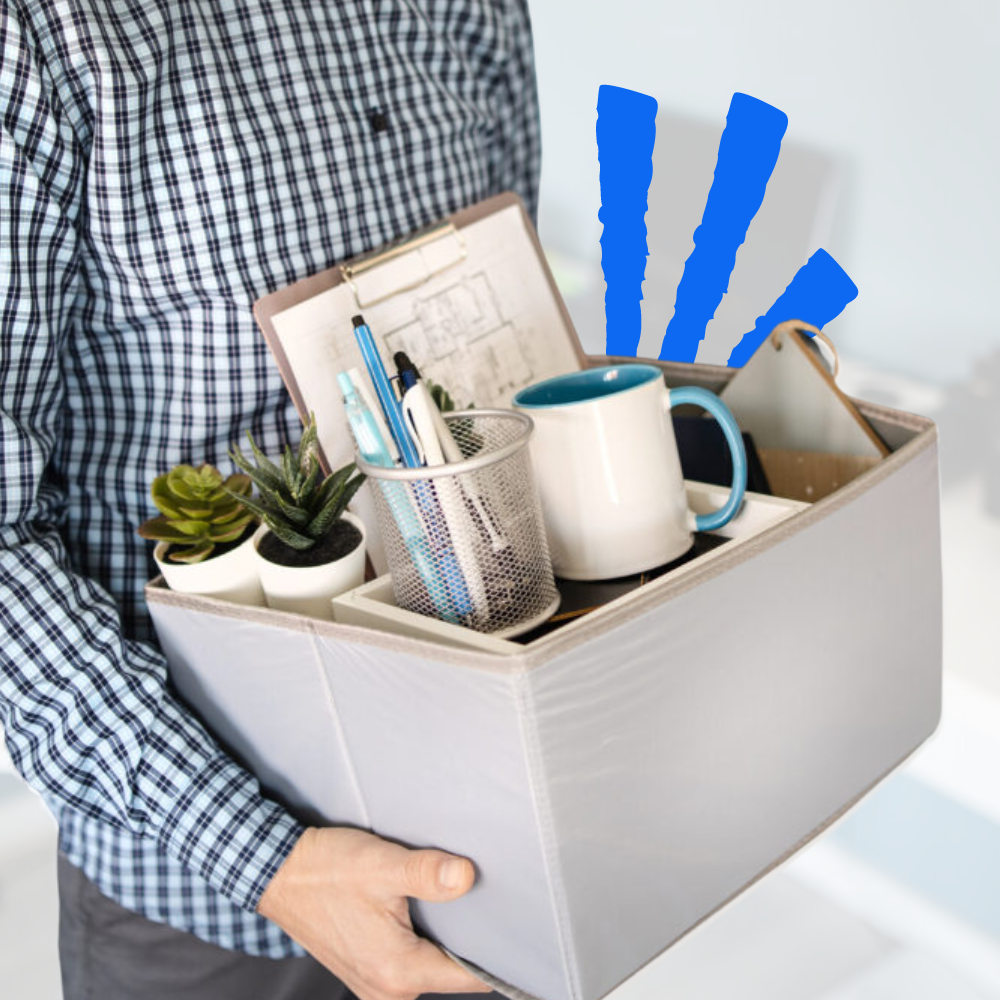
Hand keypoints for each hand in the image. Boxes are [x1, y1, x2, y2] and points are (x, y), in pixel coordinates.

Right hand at [257, 827, 490, 999]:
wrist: (277, 874)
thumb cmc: (324, 871)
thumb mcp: (380, 866)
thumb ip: (426, 873)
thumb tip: (466, 877)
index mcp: (398, 971)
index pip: (471, 977)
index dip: (499, 955)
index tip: (521, 927)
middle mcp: (388, 989)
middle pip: (452, 973)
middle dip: (472, 942)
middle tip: (492, 903)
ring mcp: (375, 984)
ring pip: (431, 967)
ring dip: (445, 939)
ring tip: (457, 902)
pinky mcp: (366, 970)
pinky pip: (410, 963)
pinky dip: (423, 940)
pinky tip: (424, 909)